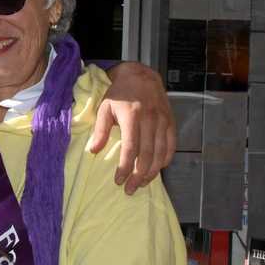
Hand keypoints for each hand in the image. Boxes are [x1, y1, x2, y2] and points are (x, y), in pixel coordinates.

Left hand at [89, 61, 175, 194]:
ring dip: (152, 172)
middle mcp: (150, 120)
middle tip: (130, 189)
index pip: (130, 148)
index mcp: (131, 116)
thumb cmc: (120, 93)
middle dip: (138, 176)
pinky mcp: (170, 122)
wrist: (141, 75)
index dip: (125, 167)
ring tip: (142, 183)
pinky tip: (157, 169)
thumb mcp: (105, 108)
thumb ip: (100, 130)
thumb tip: (93, 151)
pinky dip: (165, 160)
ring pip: (160, 154)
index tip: (118, 181)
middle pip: (147, 155)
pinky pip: (171, 146)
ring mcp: (162, 121)